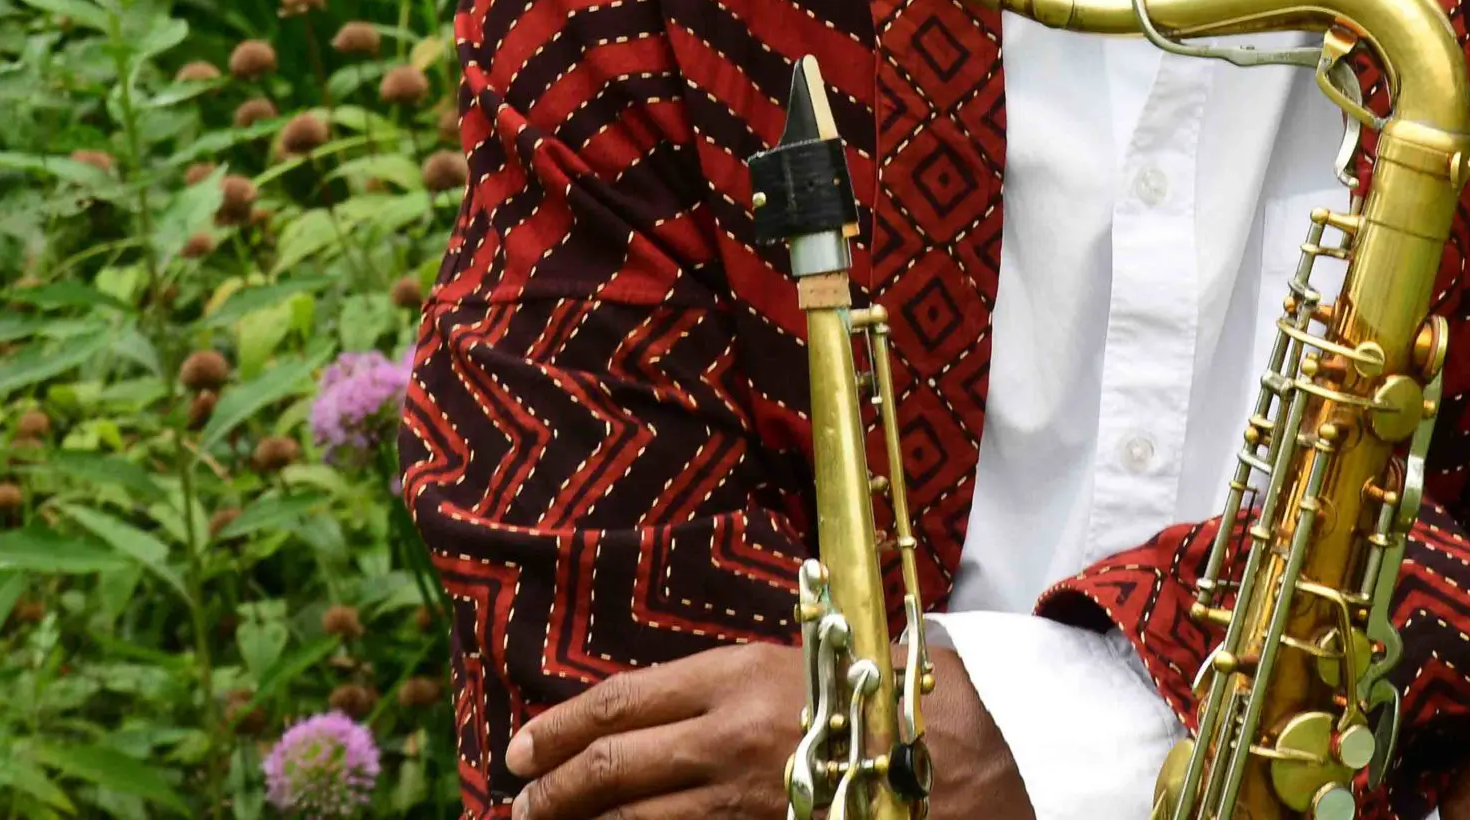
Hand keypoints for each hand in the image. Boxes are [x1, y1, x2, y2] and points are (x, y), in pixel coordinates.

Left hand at [506, 639, 1031, 819]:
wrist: (952, 764)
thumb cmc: (881, 701)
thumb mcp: (805, 663)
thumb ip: (733, 682)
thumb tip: (659, 706)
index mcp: (737, 677)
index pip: (618, 701)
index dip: (556, 728)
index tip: (518, 749)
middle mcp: (725, 740)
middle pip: (607, 768)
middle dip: (546, 790)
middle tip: (518, 803)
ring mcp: (737, 805)